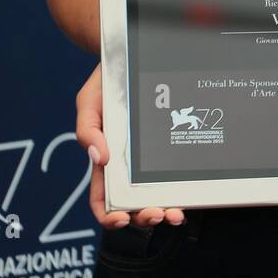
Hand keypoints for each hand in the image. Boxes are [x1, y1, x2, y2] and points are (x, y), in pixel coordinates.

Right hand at [76, 61, 185, 229]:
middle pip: (133, 204)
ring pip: (156, 196)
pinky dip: (181, 189)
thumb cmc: (105, 83)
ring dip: (166, 210)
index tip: (121, 219)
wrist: (129, 58)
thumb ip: (87, 129)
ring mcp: (149, 159)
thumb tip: (99, 158)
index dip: (109, 216)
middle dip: (144, 217)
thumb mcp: (88, 102)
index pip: (103, 199)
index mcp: (105, 160)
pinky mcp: (168, 149)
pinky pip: (175, 174)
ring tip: (176, 212)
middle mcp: (128, 166)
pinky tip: (190, 194)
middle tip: (158, 214)